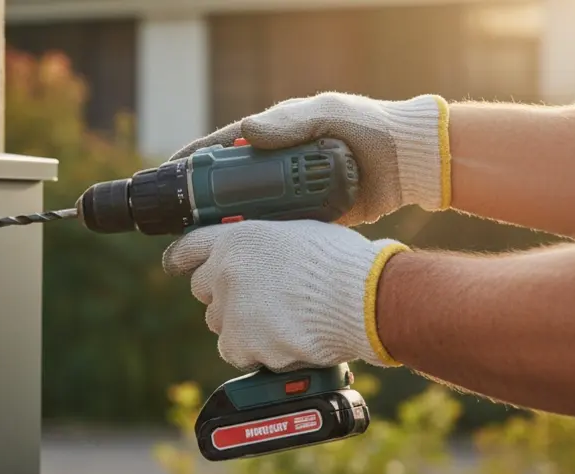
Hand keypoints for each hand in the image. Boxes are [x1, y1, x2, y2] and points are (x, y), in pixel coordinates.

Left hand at [162, 220, 408, 371]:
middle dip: (225, 296)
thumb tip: (265, 258)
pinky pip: (237, 352)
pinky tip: (284, 340)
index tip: (175, 265)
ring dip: (242, 326)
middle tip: (259, 300)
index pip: (190, 248)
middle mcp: (226, 272)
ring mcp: (232, 309)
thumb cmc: (346, 264)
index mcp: (239, 238)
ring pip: (220, 324)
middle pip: (203, 290)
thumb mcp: (302, 234)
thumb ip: (269, 246)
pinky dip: (256, 352)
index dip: (182, 259)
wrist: (364, 299)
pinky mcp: (243, 343)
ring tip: (282, 321)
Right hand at [169, 92, 450, 225]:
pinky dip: (253, 241)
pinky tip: (237, 256)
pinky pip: (271, 229)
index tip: (168, 175)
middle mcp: (274, 164)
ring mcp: (288, 191)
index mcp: (272, 135)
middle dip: (201, 203)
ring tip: (201, 245)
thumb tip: (245, 133)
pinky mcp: (304, 214)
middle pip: (226, 185)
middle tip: (180, 222)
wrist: (406, 162)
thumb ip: (289, 124)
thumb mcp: (326, 116)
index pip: (220, 147)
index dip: (192, 161)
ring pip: (245, 211)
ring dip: (223, 227)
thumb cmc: (367, 127)